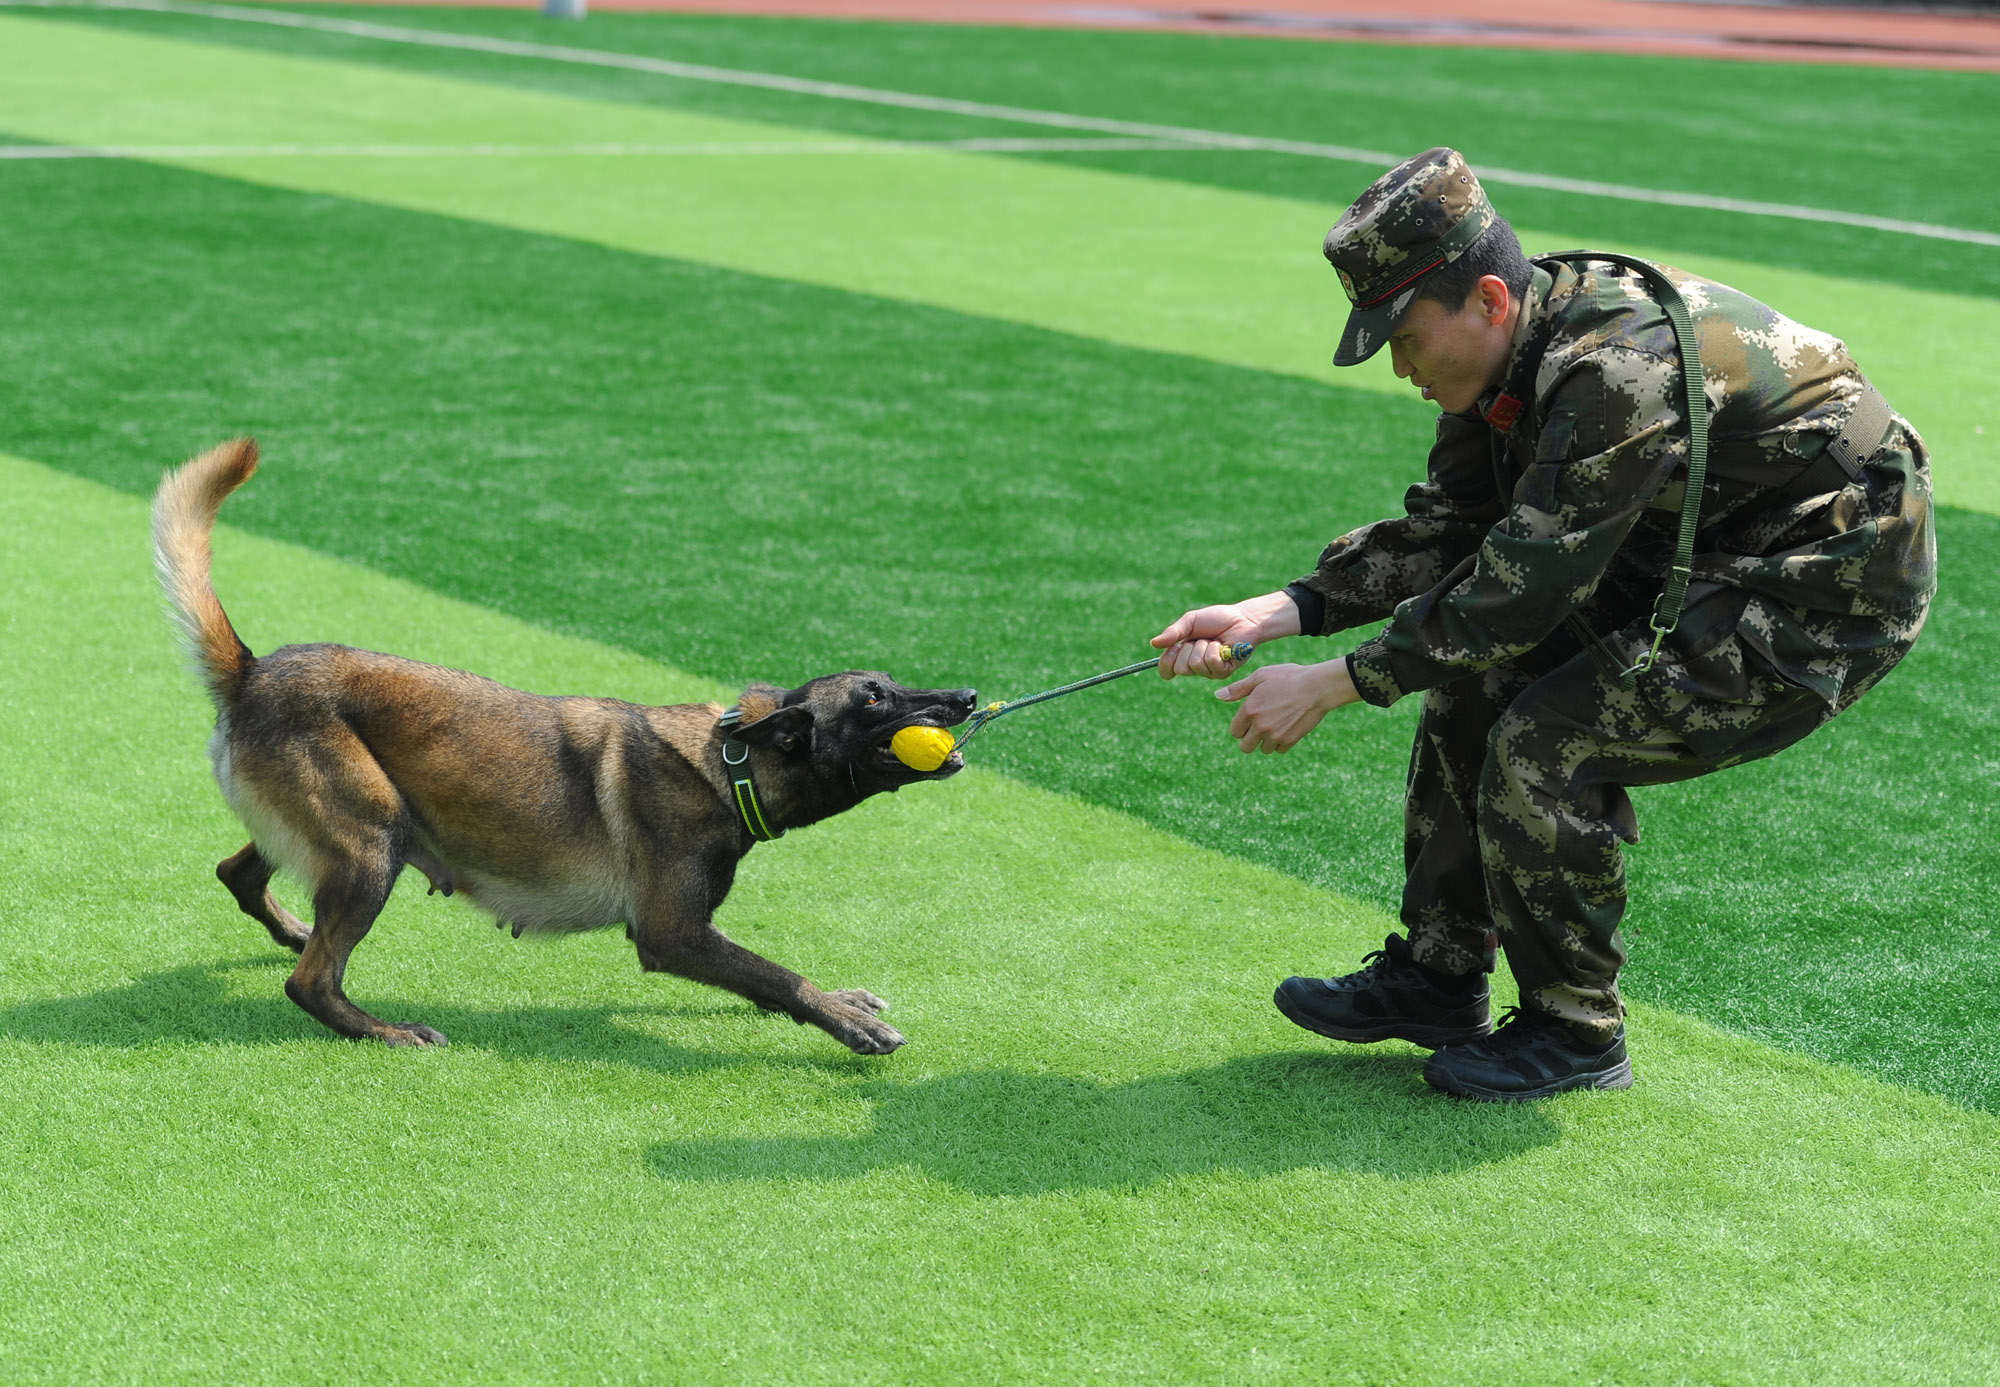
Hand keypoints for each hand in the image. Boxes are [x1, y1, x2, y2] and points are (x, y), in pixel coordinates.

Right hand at [1152, 592, 1299, 679]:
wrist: (1242, 618)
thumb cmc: (1217, 619)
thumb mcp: (1190, 621)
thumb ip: (1173, 633)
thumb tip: (1154, 643)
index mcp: (1184, 655)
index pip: (1167, 670)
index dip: (1166, 662)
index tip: (1172, 648)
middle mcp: (1195, 666)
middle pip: (1180, 668)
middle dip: (1189, 649)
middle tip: (1200, 639)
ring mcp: (1209, 671)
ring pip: (1195, 665)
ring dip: (1204, 647)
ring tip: (1214, 641)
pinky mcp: (1223, 672)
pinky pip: (1211, 663)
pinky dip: (1216, 650)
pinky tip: (1223, 646)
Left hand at [1217, 658, 1357, 752]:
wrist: (1317, 686)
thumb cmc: (1288, 677)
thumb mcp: (1261, 676)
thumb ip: (1238, 689)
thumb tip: (1217, 695)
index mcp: (1249, 710)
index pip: (1235, 732)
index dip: (1241, 727)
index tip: (1249, 721)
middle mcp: (1260, 725)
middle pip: (1245, 747)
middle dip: (1250, 739)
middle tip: (1260, 728)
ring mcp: (1275, 735)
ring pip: (1263, 749)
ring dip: (1267, 741)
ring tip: (1276, 725)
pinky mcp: (1290, 740)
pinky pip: (1280, 750)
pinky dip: (1282, 743)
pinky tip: (1287, 728)